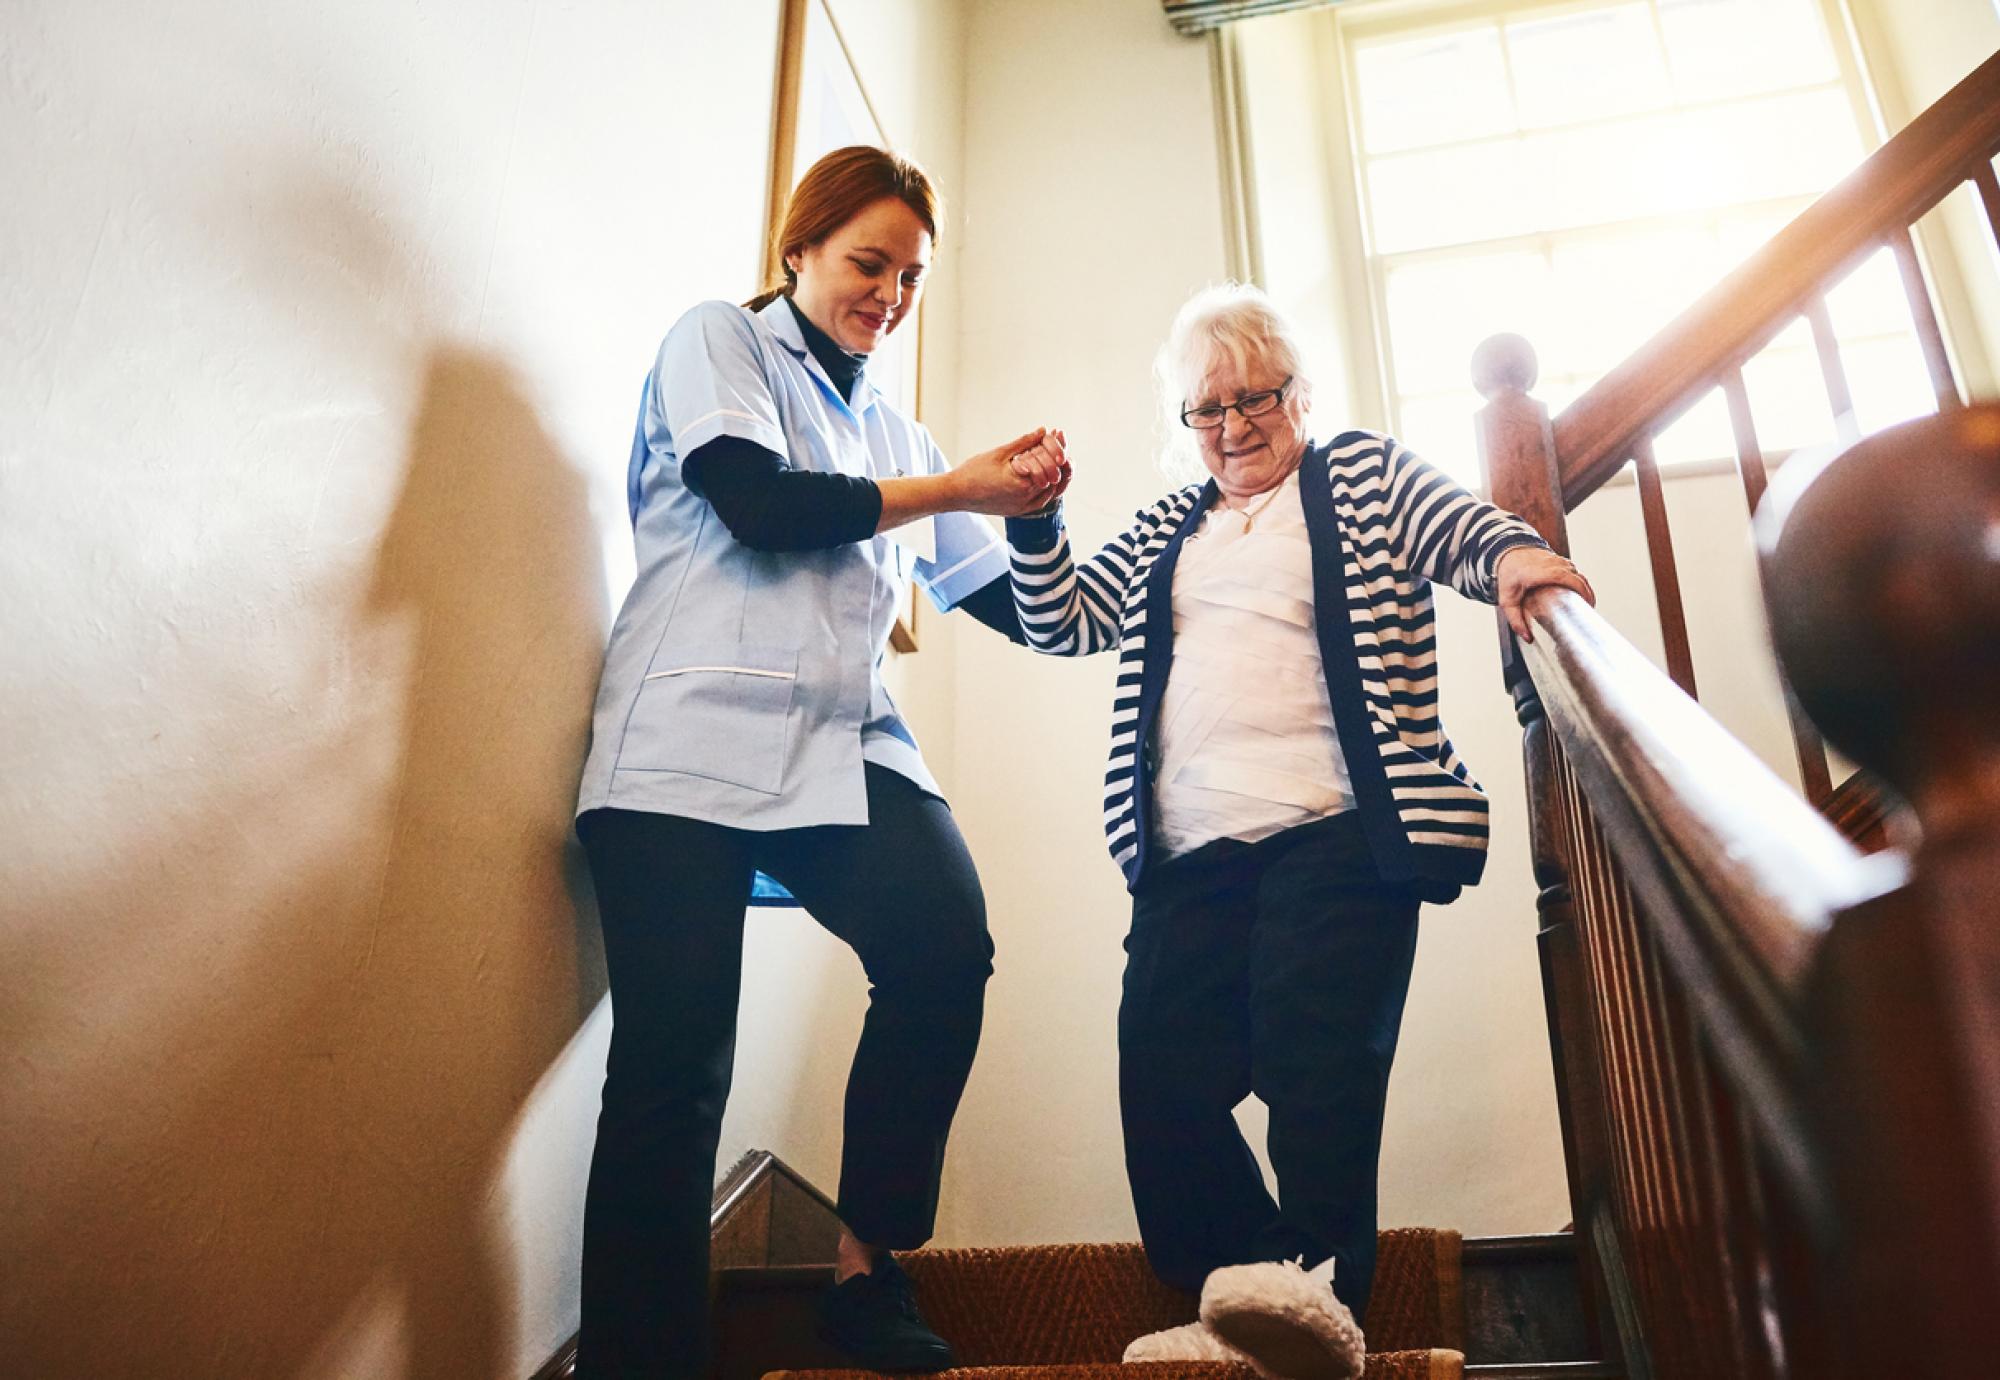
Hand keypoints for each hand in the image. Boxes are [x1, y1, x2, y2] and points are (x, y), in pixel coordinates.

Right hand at [951, 426, 1068, 515]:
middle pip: (1054, 478)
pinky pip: (1040, 502)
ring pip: (1050, 491)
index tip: (1056, 435)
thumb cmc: (974, 471)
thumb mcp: (1000, 453)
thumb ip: (1024, 442)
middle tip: (1057, 444)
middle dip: (1057, 460)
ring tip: (1052, 458)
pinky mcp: (1017, 512)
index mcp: (1022, 482)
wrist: (956, 493)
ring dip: (1053, 474)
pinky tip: (1043, 476)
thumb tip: (1043, 431)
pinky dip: (1045, 489)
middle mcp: (1025, 499)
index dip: (1056, 449)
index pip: (1051, 465)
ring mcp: (1022, 507)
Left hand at [1496, 545, 1594, 642]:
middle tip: (1589, 610)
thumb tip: (1527, 637)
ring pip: (1579, 574)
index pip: (1571, 580)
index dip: (1583, 592)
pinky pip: (1574, 570)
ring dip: (1585, 588)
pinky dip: (1579, 581)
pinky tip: (1579, 592)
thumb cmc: (1508, 573)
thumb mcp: (1507, 599)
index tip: (1588, 606)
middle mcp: (1553, 564)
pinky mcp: (1559, 560)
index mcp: (1543, 573)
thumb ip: (1515, 620)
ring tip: (1586, 604)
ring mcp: (1557, 560)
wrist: (1507, 552)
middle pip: (1579, 578)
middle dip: (1588, 594)